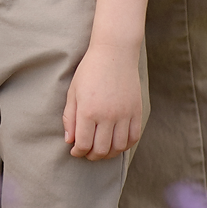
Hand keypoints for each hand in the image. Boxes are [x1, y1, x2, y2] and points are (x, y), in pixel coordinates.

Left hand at [63, 40, 144, 159]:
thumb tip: (70, 141)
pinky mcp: (136, 111)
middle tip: (88, 152)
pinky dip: (125, 145)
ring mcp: (124, 114)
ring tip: (102, 149)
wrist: (115, 52)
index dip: (78, 152)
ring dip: (109, 153)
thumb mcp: (73, 92)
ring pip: (118, 147)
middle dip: (92, 155)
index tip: (75, 151)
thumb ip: (70, 118)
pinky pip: (133, 137)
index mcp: (88, 111)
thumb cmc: (90, 70)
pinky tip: (117, 142)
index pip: (83, 144)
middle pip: (101, 150)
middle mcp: (107, 115)